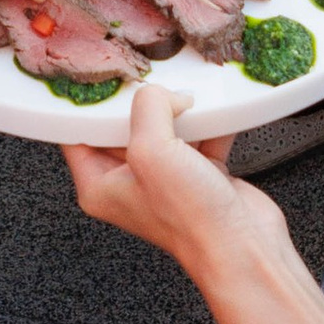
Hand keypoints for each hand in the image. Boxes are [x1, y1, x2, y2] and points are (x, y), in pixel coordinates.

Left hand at [66, 79, 277, 270]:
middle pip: (125, 124)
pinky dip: (211, 122)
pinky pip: (201, 134)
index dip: (90, 103)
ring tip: (190, 97)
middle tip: (153, 81)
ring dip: (182, 110)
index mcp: (100, 184)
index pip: (79, 132)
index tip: (102, 75)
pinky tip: (218, 111)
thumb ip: (148, 108)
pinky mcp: (201, 173)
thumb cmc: (192, 220)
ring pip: (166, 126)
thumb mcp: (152, 151)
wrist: (244, 249)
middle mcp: (129, 182)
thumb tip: (163, 92)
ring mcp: (166, 178)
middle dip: (143, 101)